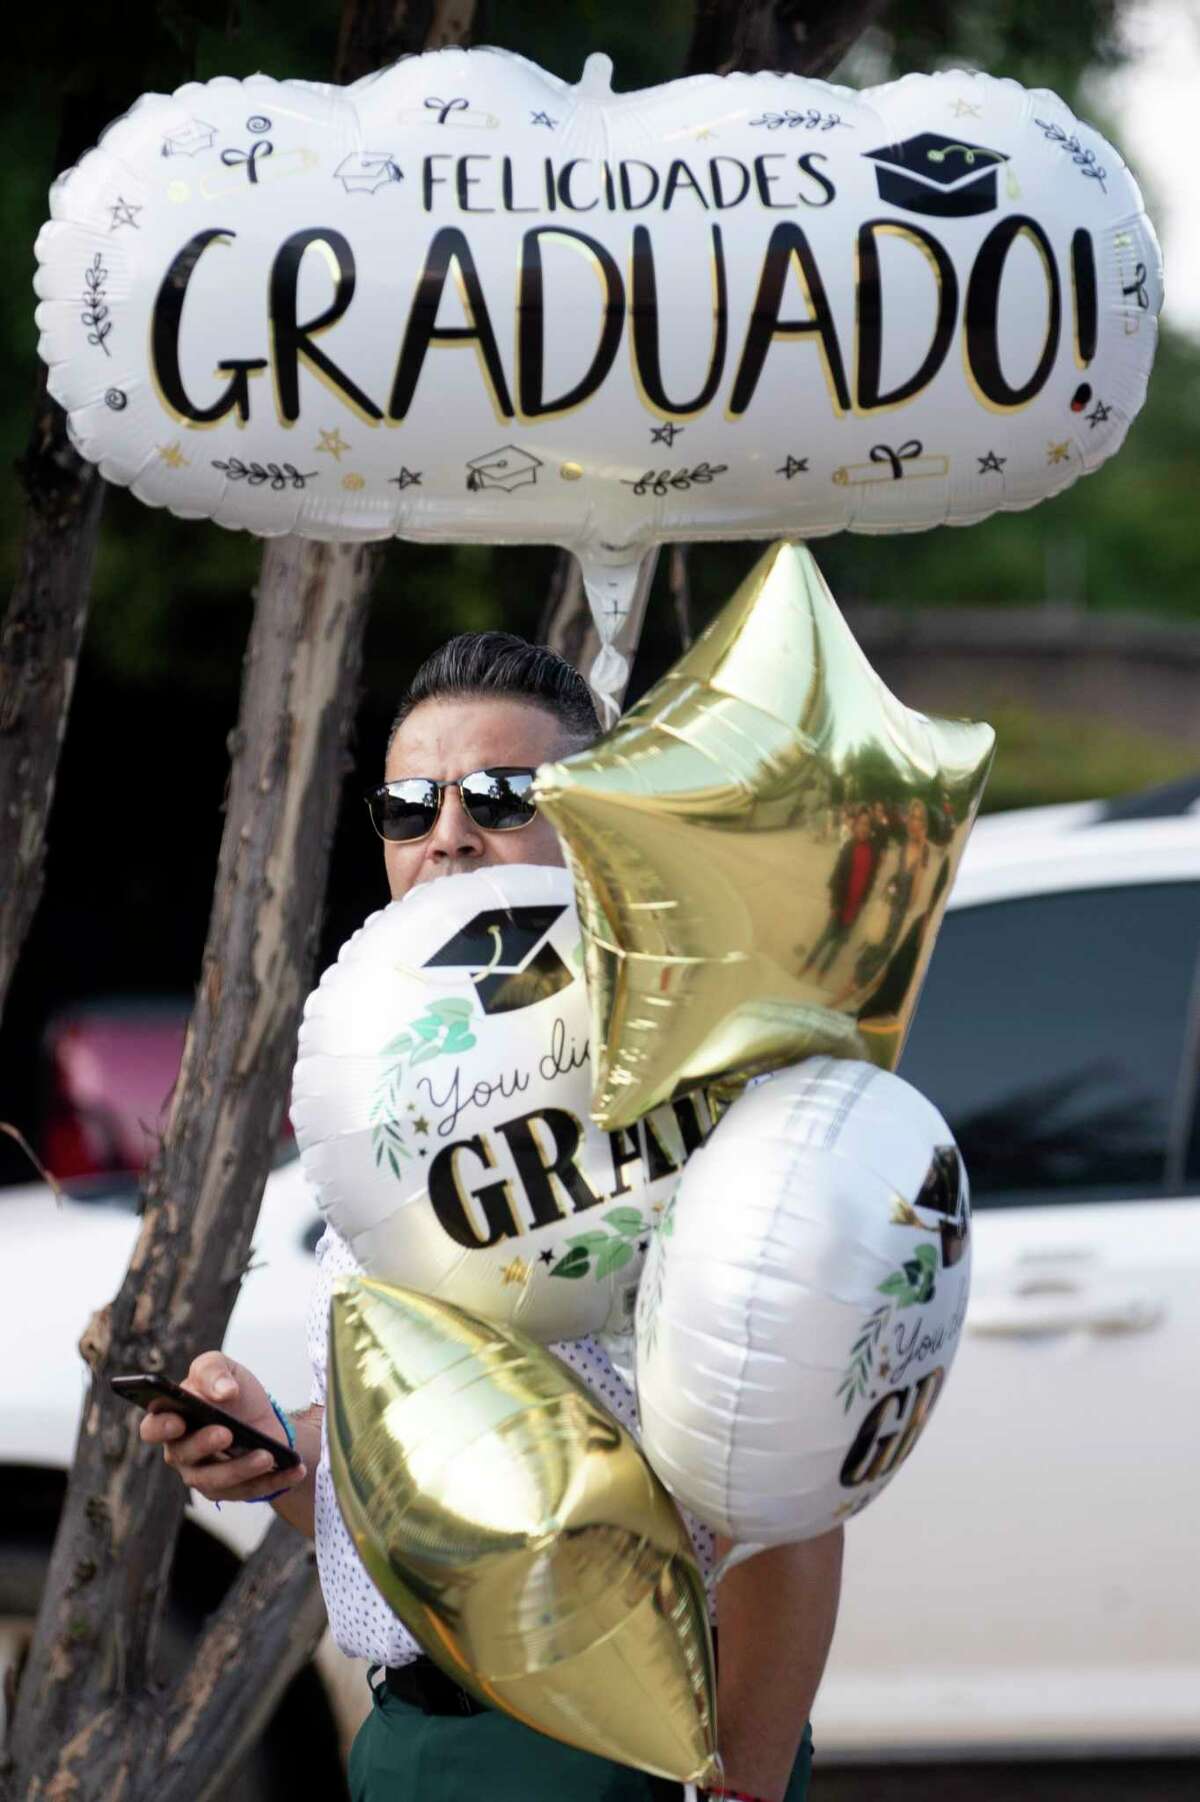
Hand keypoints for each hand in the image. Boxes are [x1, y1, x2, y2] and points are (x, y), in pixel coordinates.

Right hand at [139, 1351, 308, 1503]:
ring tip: (266, 1455)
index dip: (161, 1427)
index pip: (152, 1428)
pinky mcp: (230, 1490)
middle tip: (226, 1433)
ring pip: (215, 1481)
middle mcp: (182, 1451)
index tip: (178, 1421)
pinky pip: (249, 1491)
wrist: (262, 1417)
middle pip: (184, 1455)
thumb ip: (214, 1370)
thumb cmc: (233, 1393)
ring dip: (241, 1469)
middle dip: (205, 1444)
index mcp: (173, 1419)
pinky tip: (294, 1470)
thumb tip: (222, 1391)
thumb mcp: (224, 1368)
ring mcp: (203, 1475)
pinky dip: (274, 1480)